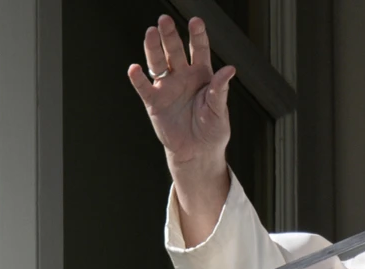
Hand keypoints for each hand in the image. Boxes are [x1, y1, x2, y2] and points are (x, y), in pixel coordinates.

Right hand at [128, 15, 233, 245]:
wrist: (198, 152)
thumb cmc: (212, 130)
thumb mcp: (219, 110)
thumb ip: (220, 90)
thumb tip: (230, 69)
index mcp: (202, 76)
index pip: (199, 50)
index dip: (197, 36)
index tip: (196, 21)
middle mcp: (183, 77)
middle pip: (175, 51)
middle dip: (170, 36)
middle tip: (165, 20)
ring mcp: (167, 88)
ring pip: (158, 63)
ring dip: (153, 48)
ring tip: (150, 33)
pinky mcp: (154, 102)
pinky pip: (144, 87)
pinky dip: (138, 78)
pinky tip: (134, 69)